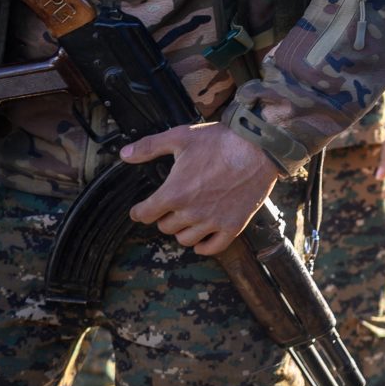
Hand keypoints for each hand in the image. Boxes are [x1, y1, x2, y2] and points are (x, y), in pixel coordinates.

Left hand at [122, 121, 279, 254]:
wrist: (261, 146)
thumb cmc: (220, 140)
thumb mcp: (180, 137)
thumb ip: (150, 147)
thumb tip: (124, 154)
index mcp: (174, 193)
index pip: (144, 215)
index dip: (140, 211)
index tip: (141, 209)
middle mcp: (191, 212)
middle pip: (164, 227)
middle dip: (163, 217)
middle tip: (170, 207)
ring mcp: (213, 221)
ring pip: (185, 239)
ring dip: (181, 231)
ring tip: (186, 219)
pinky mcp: (233, 226)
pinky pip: (212, 248)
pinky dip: (203, 246)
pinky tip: (200, 240)